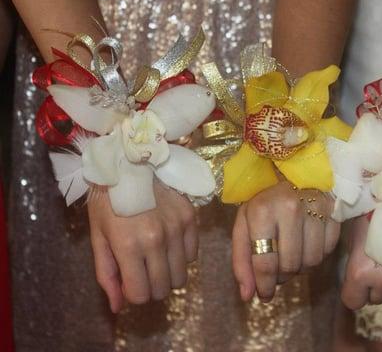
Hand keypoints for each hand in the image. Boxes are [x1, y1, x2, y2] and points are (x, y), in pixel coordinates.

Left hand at [88, 182, 197, 311]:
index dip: (133, 294)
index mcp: (129, 246)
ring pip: (181, 276)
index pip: (141, 294)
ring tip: (156, 259)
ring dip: (167, 275)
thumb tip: (118, 307)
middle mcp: (157, 240)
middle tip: (142, 271)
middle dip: (150, 287)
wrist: (129, 163)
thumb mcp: (98, 237)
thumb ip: (107, 275)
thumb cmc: (107, 201)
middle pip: (162, 289)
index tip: (128, 281)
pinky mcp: (190, 218)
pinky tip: (169, 244)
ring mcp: (177, 228)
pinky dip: (181, 257)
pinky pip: (193, 255)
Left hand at [232, 181, 339, 301]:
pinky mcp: (334, 212)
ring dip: (299, 267)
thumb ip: (242, 260)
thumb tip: (247, 295)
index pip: (265, 263)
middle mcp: (290, 209)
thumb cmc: (265, 202)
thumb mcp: (244, 224)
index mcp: (261, 211)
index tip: (263, 295)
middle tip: (277, 269)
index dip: (264, 286)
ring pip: (310, 262)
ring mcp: (315, 209)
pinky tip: (306, 244)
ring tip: (291, 255)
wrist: (295, 172)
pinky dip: (315, 255)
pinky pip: (326, 252)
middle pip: (290, 266)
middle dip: (281, 276)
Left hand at [341, 215, 381, 309]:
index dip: (354, 289)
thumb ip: (353, 255)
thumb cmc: (373, 204)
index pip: (353, 300)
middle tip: (378, 258)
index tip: (357, 276)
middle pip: (378, 298)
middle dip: (376, 283)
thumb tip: (350, 266)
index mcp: (363, 271)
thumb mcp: (353, 229)